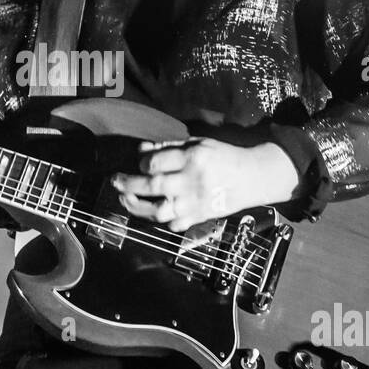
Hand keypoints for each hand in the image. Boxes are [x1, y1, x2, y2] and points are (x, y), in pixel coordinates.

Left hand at [111, 137, 297, 231]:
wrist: (253, 177)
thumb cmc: (223, 157)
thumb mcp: (199, 144)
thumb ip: (169, 147)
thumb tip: (141, 150)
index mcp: (193, 159)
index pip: (156, 162)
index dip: (142, 163)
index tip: (140, 163)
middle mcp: (192, 182)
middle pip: (152, 185)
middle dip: (128, 184)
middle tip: (115, 181)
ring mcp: (196, 203)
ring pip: (159, 211)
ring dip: (137, 206)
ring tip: (125, 199)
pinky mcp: (200, 218)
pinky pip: (175, 225)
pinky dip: (162, 221)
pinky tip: (154, 212)